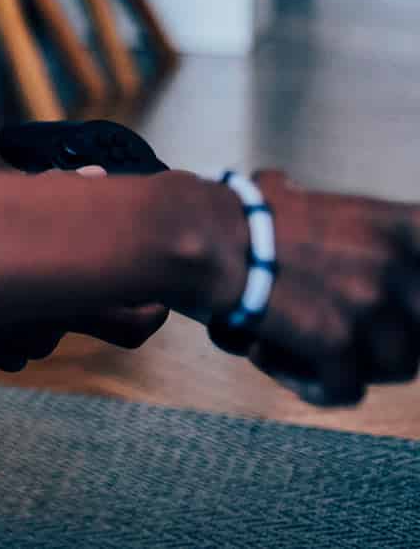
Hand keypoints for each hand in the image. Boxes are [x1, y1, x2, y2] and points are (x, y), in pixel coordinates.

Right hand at [206, 172, 419, 406]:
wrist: (197, 235)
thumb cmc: (239, 217)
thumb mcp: (317, 205)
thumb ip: (357, 231)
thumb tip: (356, 249)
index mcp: (396, 226)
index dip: (412, 303)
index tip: (399, 310)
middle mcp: (394, 262)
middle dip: (385, 339)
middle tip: (344, 335)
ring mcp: (368, 304)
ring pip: (396, 366)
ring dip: (350, 364)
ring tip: (300, 351)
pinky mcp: (336, 341)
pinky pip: (346, 390)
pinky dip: (312, 386)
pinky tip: (273, 360)